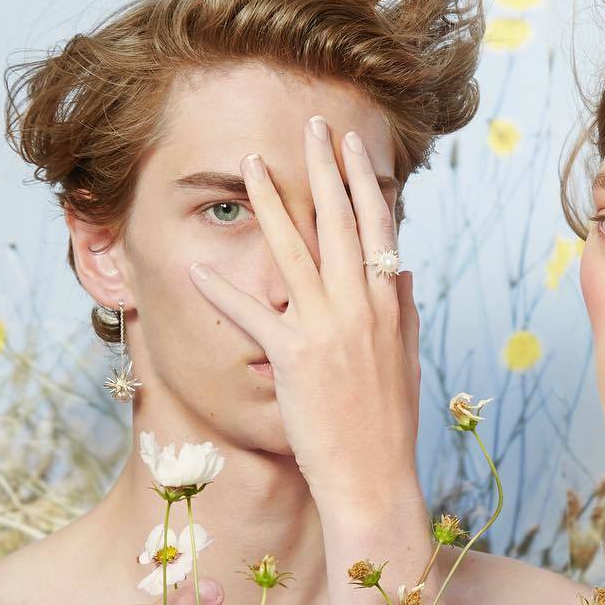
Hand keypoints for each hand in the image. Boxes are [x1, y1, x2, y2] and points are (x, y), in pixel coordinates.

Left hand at [186, 117, 421, 503]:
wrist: (376, 478)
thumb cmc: (392, 424)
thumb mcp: (408, 361)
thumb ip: (406, 311)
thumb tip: (406, 272)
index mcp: (390, 305)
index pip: (379, 228)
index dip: (363, 181)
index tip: (350, 145)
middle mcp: (361, 307)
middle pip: (339, 223)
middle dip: (321, 169)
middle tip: (311, 126)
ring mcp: (327, 329)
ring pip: (295, 251)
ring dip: (271, 203)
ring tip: (250, 165)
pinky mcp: (293, 357)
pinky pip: (253, 314)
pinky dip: (224, 291)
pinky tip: (197, 267)